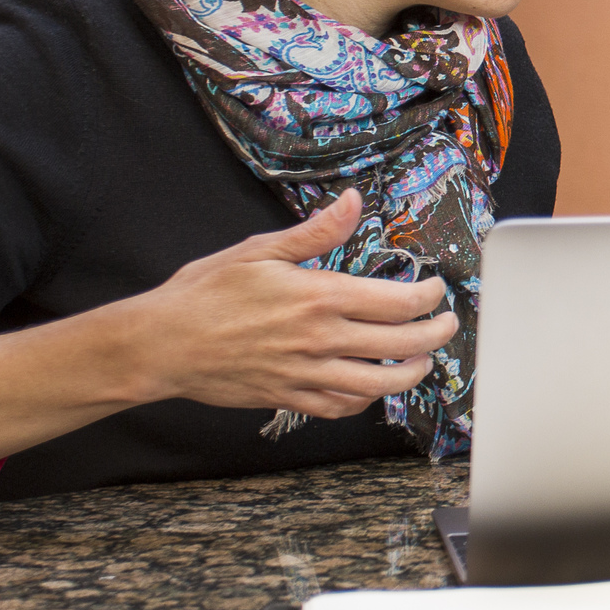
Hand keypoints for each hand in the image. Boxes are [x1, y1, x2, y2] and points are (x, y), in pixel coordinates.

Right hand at [118, 190, 455, 418]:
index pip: (399, 302)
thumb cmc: (204, 293)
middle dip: (436, 334)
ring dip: (412, 373)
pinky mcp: (289, 398)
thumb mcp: (259, 250)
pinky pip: (341, 407)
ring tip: (422, 360)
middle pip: (403, 345)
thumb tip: (354, 202)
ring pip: (381, 385)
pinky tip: (371, 387)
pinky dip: (365, 400)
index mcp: (320, 296)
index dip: (430, 297)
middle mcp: (321, 339)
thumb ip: (316, 232)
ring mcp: (307, 374)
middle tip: (447, 324)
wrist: (161, 344)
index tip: (436, 289)